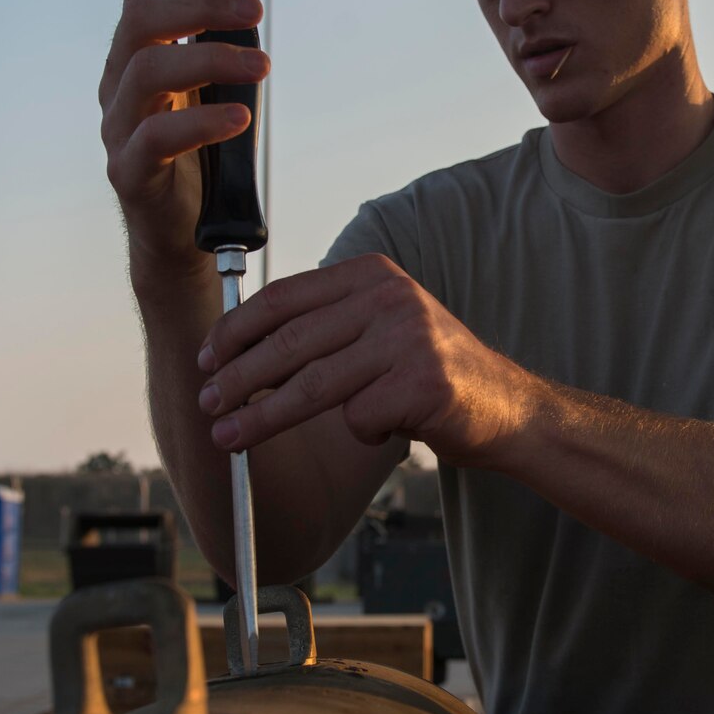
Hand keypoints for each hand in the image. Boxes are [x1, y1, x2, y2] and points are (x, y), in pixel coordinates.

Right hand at [98, 0, 267, 279]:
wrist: (181, 232)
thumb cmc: (198, 155)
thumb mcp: (206, 90)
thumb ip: (216, 51)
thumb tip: (246, 7)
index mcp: (134, 55)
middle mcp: (118, 84)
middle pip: (141, 21)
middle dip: (200, 6)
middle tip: (256, 13)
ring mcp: (118, 128)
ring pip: (147, 73)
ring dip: (210, 59)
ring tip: (261, 65)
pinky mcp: (129, 172)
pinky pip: (156, 138)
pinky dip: (201, 122)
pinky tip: (240, 118)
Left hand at [196, 254, 541, 465]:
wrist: (506, 406)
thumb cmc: (428, 373)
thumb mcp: (378, 329)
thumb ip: (324, 329)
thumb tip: (238, 353)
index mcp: (371, 275)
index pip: (283, 298)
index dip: (236, 331)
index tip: (207, 359)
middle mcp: (390, 298)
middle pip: (289, 344)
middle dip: (238, 379)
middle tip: (207, 404)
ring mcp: (410, 338)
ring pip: (312, 386)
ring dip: (261, 418)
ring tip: (228, 438)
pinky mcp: (424, 383)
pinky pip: (358, 417)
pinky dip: (359, 432)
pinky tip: (377, 431)